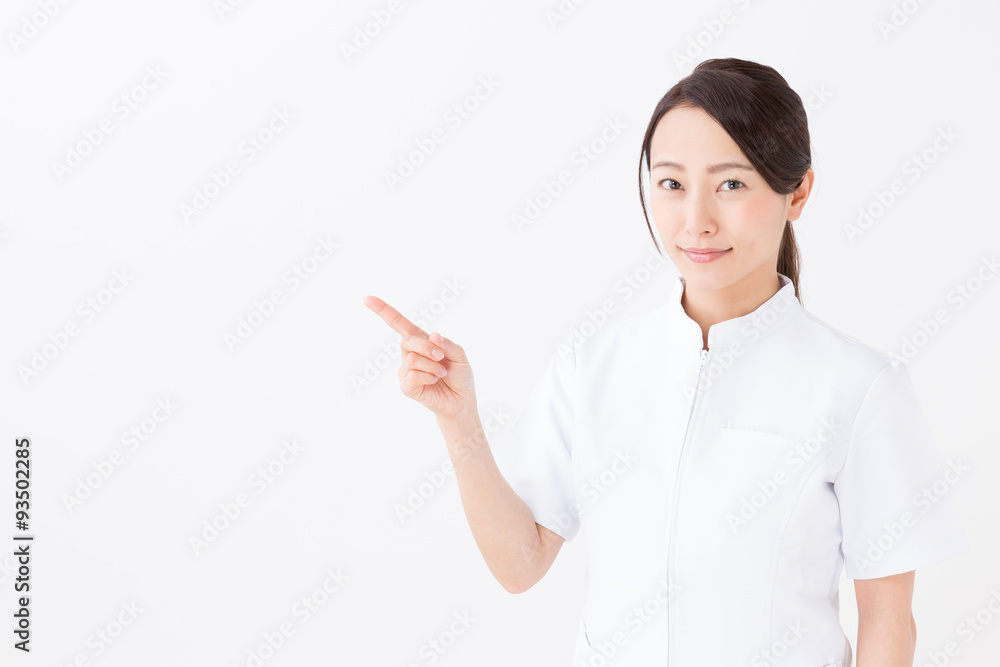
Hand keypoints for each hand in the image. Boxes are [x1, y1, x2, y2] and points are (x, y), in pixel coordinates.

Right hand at [362, 295, 475, 420]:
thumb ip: (447, 343)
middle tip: (441, 358)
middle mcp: (409, 354)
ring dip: (432, 365)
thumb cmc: (459, 376)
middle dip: (427, 348)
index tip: (367, 299)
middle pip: (407, 340)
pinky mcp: (406, 386)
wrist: (461, 402)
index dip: (384, 311)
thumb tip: (432, 335)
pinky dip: (428, 376)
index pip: (399, 324)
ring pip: (412, 359)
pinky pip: (412, 375)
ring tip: (441, 373)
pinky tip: (434, 381)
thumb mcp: (459, 355)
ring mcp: (405, 371)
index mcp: (421, 341)